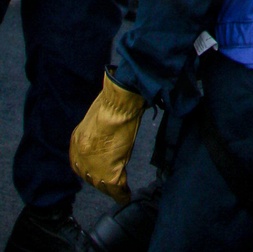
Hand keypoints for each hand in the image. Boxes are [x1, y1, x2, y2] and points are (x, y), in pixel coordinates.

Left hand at [70, 72, 145, 203]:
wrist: (118, 106)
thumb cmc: (110, 105)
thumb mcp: (94, 122)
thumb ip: (94, 137)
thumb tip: (103, 140)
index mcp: (76, 145)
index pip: (82, 166)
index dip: (92, 171)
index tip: (100, 175)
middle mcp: (81, 159)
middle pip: (91, 177)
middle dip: (101, 181)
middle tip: (112, 184)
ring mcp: (94, 168)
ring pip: (103, 185)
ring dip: (112, 188)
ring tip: (121, 191)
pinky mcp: (108, 173)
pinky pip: (115, 189)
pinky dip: (121, 194)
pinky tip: (126, 195)